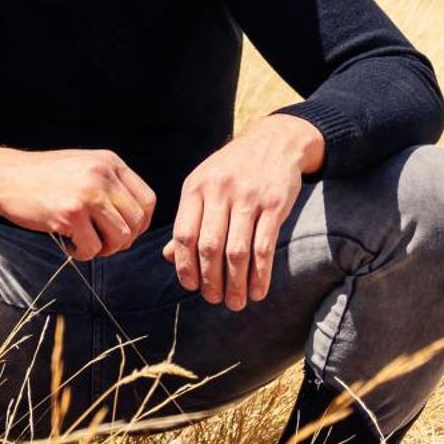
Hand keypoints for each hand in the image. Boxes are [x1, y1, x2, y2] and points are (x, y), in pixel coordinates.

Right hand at [0, 146, 156, 260]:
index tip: (125, 231)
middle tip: (103, 243)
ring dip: (106, 249)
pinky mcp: (70, 214)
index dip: (141, 223)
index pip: (147, 200)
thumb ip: (110, 184)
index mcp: (109, 162)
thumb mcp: (82, 166)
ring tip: (86, 244)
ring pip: (120, 237)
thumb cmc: (42, 177)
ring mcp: (87, 194)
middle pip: (137, 221)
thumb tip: (137, 220)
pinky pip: (93, 248)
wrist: (3, 178)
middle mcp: (102, 175)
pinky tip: (69, 246)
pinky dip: (83, 254)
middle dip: (124, 240)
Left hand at [165, 115, 323, 309]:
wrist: (273, 141)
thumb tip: (168, 256)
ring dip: (236, 283)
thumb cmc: (232, 169)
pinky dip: (260, 274)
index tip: (190, 286)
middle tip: (214, 299)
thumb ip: (188, 220)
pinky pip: (264, 246)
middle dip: (210, 280)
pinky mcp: (275, 204)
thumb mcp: (203, 185)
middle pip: (209, 246)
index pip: (184, 234)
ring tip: (236, 302)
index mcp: (195, 188)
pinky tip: (259, 290)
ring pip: (237, 251)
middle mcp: (219, 192)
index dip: (185, 265)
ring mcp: (248, 197)